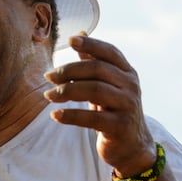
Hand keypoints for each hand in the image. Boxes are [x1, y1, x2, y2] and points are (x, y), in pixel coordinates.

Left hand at [44, 34, 154, 175]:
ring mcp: (127, 106)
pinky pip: (92, 118)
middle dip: (69, 71)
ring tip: (48, 96)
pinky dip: (70, 115)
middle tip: (49, 77)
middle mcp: (130, 86)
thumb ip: (94, 61)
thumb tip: (79, 33)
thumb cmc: (115, 111)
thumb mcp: (108, 85)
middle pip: (97, 69)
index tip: (69, 40)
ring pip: (94, 90)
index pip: (110, 52)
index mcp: (128, 73)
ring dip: (67, 91)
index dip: (91, 44)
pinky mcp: (119, 126)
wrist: (132, 147)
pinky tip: (55, 115)